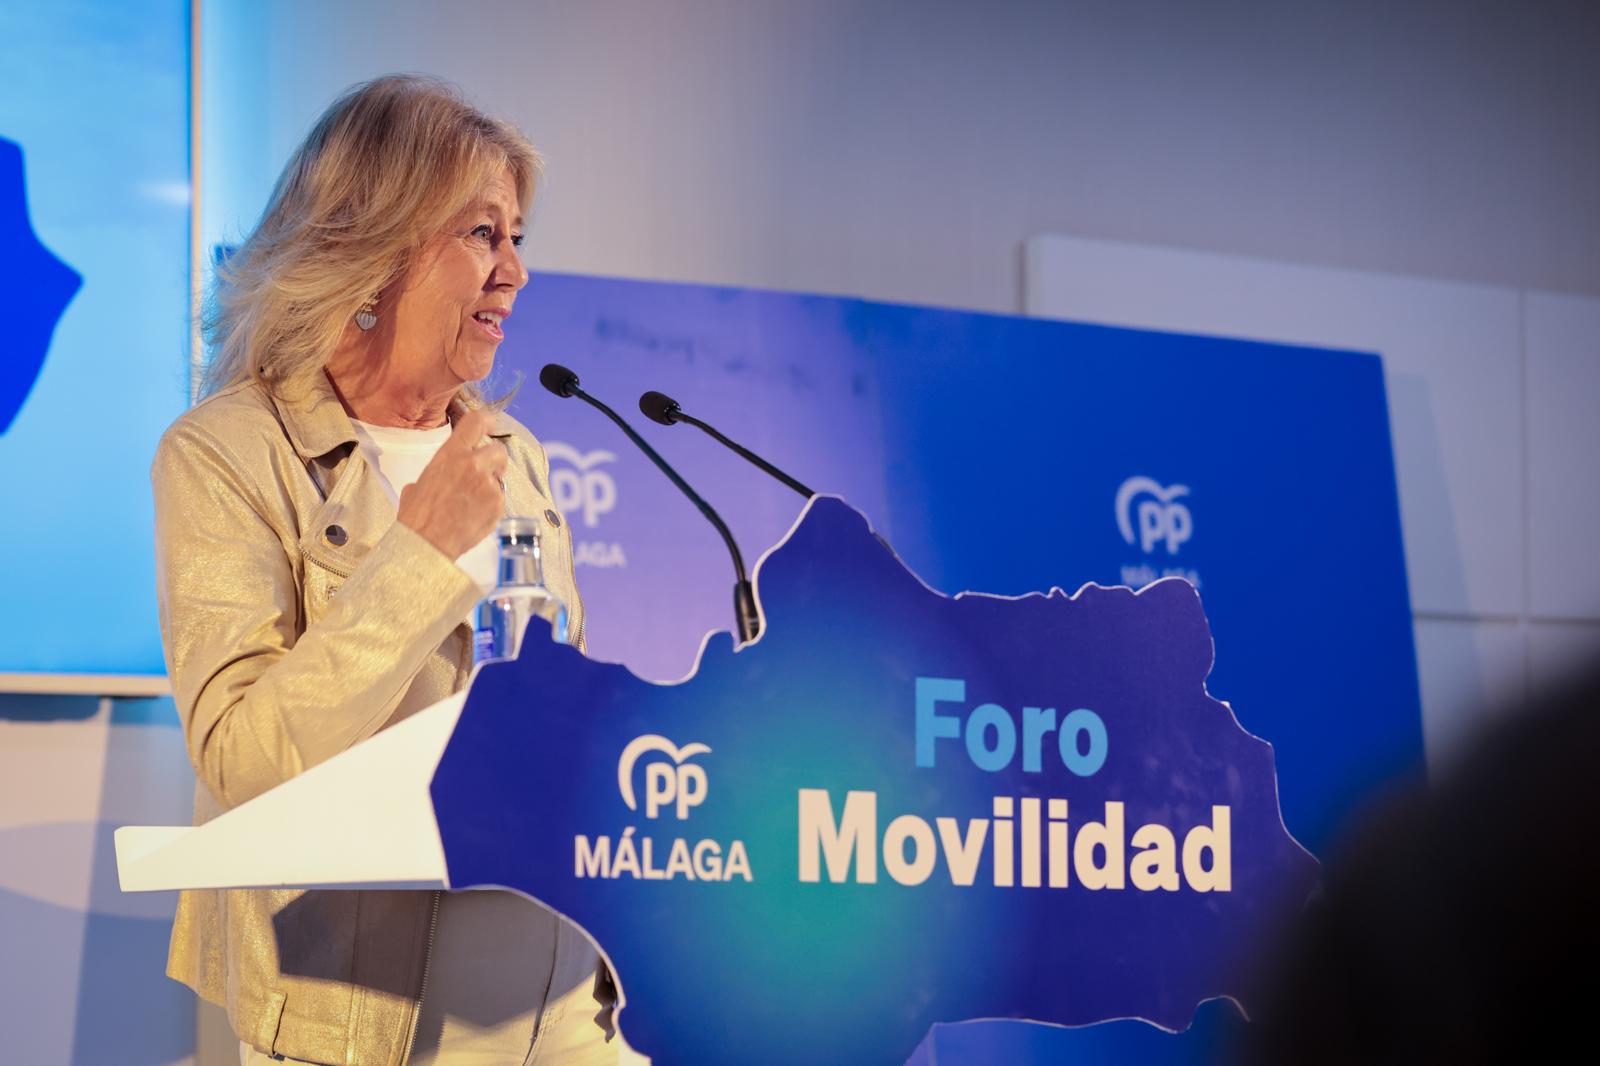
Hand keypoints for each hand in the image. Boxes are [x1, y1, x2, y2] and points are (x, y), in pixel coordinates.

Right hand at [396, 408, 506, 558]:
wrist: (426, 542)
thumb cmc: (417, 516)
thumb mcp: (420, 482)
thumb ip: (440, 471)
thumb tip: (443, 476)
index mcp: (451, 454)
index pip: (476, 423)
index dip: (486, 421)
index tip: (490, 423)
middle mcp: (473, 464)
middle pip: (498, 450)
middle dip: (495, 460)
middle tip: (486, 472)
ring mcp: (488, 485)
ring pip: (500, 477)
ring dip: (492, 485)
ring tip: (474, 501)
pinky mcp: (498, 505)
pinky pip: (500, 500)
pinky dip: (492, 506)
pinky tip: (475, 515)